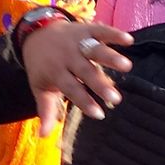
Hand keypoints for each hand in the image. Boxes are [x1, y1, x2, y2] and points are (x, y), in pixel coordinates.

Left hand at [21, 20, 133, 137]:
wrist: (35, 34)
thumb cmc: (41, 67)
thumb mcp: (39, 88)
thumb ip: (45, 110)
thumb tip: (43, 135)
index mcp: (56, 72)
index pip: (71, 88)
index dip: (84, 101)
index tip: (99, 114)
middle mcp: (67, 56)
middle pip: (85, 71)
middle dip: (100, 84)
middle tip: (115, 98)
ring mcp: (77, 41)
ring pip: (94, 49)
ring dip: (110, 57)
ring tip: (127, 66)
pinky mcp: (85, 28)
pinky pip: (100, 30)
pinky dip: (114, 34)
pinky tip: (129, 41)